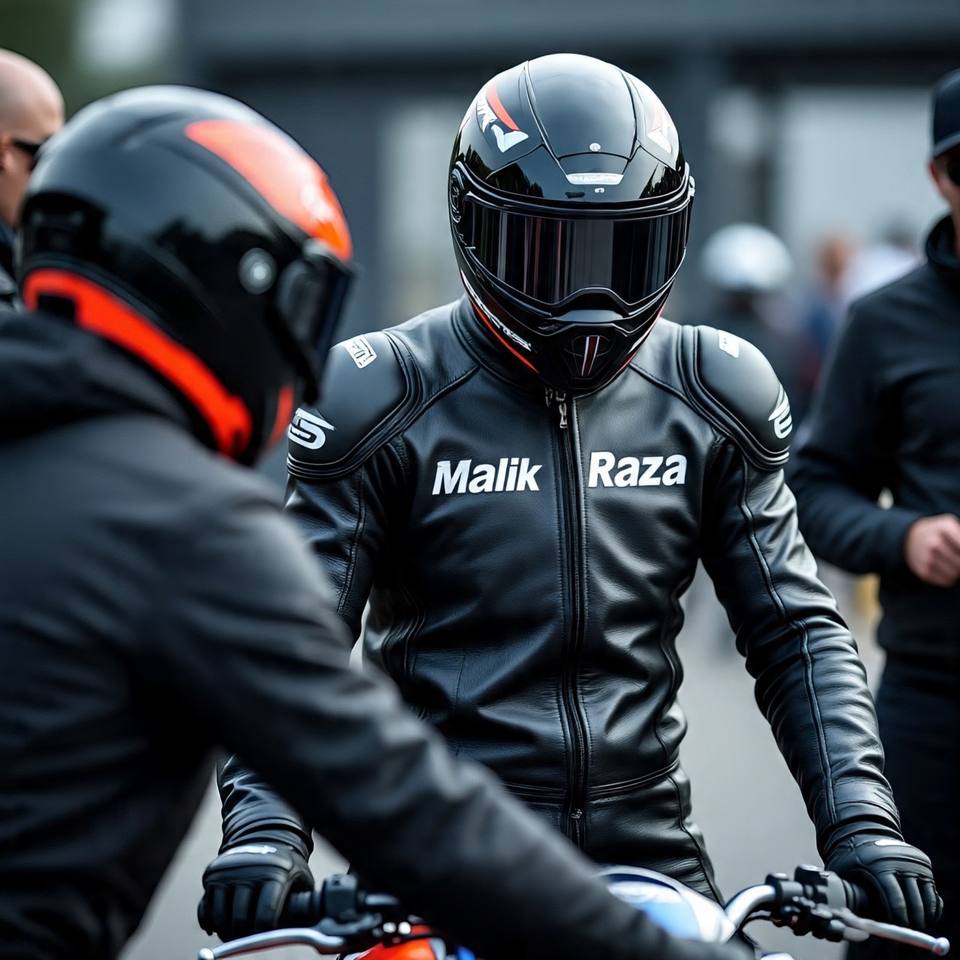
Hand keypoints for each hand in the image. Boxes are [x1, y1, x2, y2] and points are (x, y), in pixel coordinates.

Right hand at [198, 843, 313, 939]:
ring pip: (220, 916)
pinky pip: (205, 908)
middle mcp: (249, 871)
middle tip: (246, 939)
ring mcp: (228, 872)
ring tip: (234, 934)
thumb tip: (309, 927)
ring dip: (225, 931)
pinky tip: (218, 926)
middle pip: (240, 919)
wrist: (263, 835)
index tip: (264, 935)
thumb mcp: (299, 876)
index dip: (264, 932)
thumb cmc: (284, 865)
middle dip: (243, 935)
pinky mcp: (212, 874)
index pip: (266, 913)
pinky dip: (209, 922)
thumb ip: (303, 901)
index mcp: (274, 873)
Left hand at [826, 834, 940, 930]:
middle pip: (913, 903)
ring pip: (926, 901)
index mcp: (880, 866)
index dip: (898, 922)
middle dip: (913, 926)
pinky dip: (932, 910)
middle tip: (910, 944)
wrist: (863, 832)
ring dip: (924, 920)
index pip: (895, 900)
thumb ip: (849, 894)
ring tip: (916, 933)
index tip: (898, 937)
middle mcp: (901, 863)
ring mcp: (915, 863)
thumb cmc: (850, 859)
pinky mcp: (924, 865)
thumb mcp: (843, 871)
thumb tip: (851, 924)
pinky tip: (924, 920)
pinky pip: (933, 894)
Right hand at [904, 514, 959, 585]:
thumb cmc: (938, 532)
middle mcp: (934, 542)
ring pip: (956, 573)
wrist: (909, 538)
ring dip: (957, 571)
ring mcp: (927, 557)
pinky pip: (946, 581)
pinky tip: (945, 569)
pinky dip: (950, 578)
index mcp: (945, 528)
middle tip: (955, 558)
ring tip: (953, 564)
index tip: (958, 553)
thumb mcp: (949, 525)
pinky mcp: (922, 570)